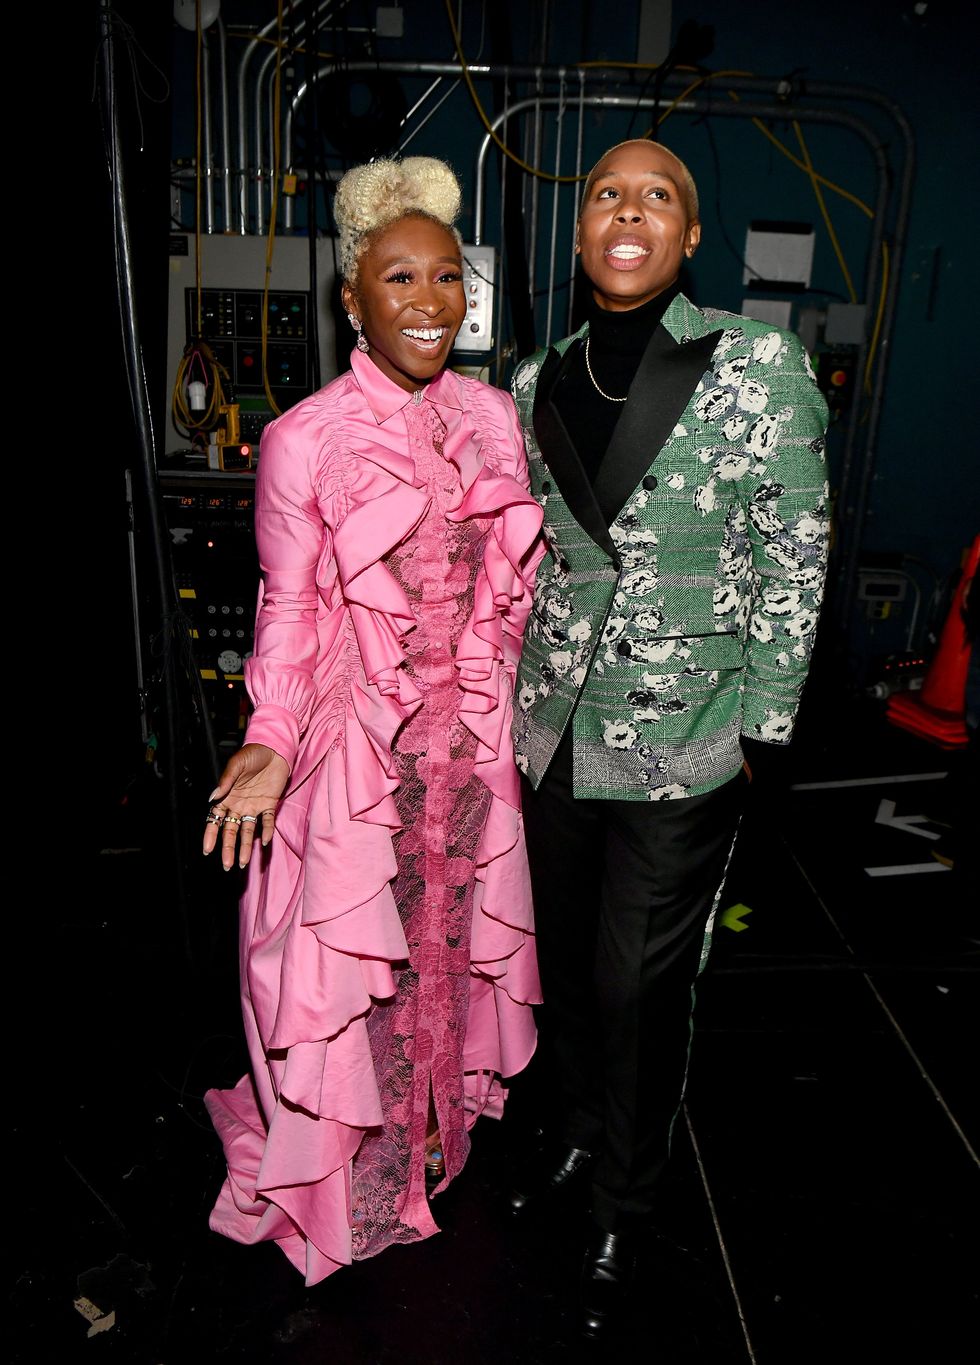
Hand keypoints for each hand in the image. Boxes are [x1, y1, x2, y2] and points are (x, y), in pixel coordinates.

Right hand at [203, 743, 289, 869]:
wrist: (274, 749)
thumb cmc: (252, 754)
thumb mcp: (236, 764)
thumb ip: (225, 781)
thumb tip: (212, 797)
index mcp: (226, 797)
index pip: (215, 820)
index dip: (210, 835)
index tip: (207, 850)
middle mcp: (238, 805)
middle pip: (231, 831)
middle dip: (228, 848)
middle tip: (227, 865)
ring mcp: (253, 807)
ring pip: (248, 831)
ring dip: (245, 847)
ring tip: (242, 863)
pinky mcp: (269, 805)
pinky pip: (267, 821)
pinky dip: (266, 831)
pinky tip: (265, 842)